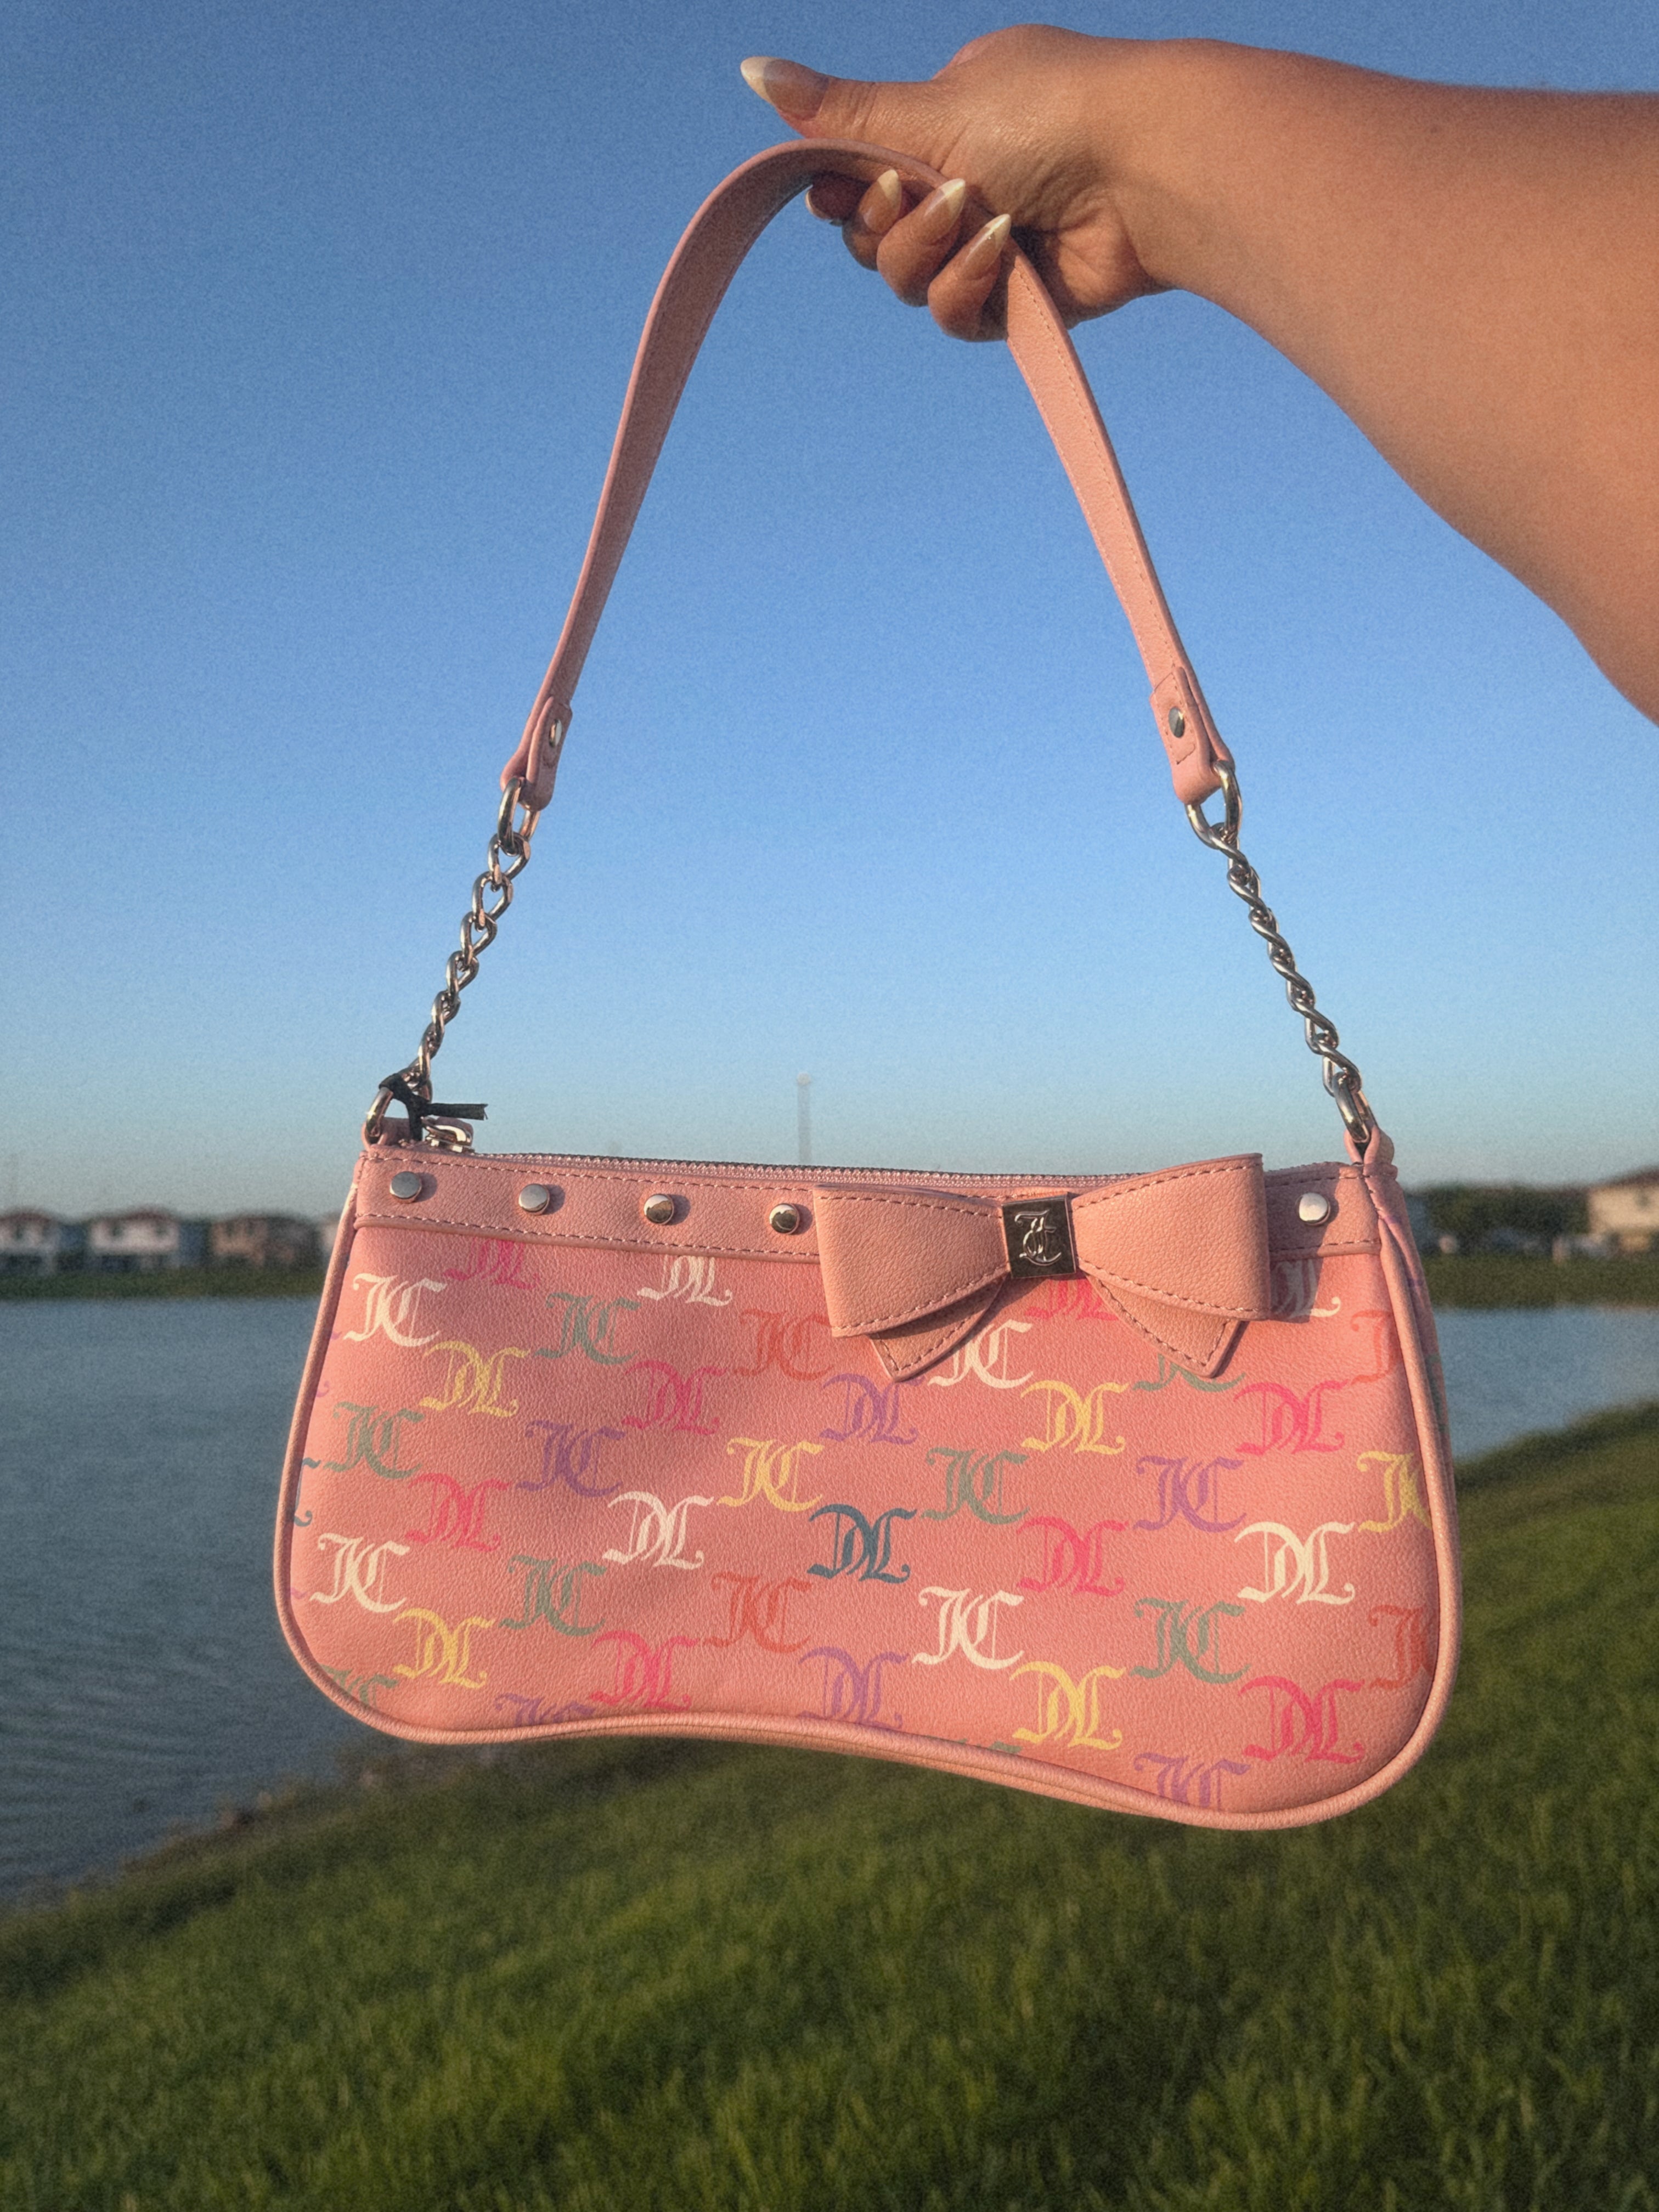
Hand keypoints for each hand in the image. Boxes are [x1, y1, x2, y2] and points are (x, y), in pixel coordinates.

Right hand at [741, 28, 1168, 338]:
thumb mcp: (926, 108)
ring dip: (931, 251)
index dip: (843, 193)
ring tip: (974, 214)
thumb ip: (839, 111)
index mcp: (944, 123)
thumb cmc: (1046, 115)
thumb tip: (751, 68)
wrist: (1143, 167)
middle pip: (874, 238)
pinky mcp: (1018, 299)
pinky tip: (1008, 252)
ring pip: (909, 282)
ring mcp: (992, 242)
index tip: (840, 191)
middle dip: (888, 224)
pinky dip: (971, 285)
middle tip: (916, 193)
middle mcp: (965, 180)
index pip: (860, 173)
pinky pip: (956, 315)